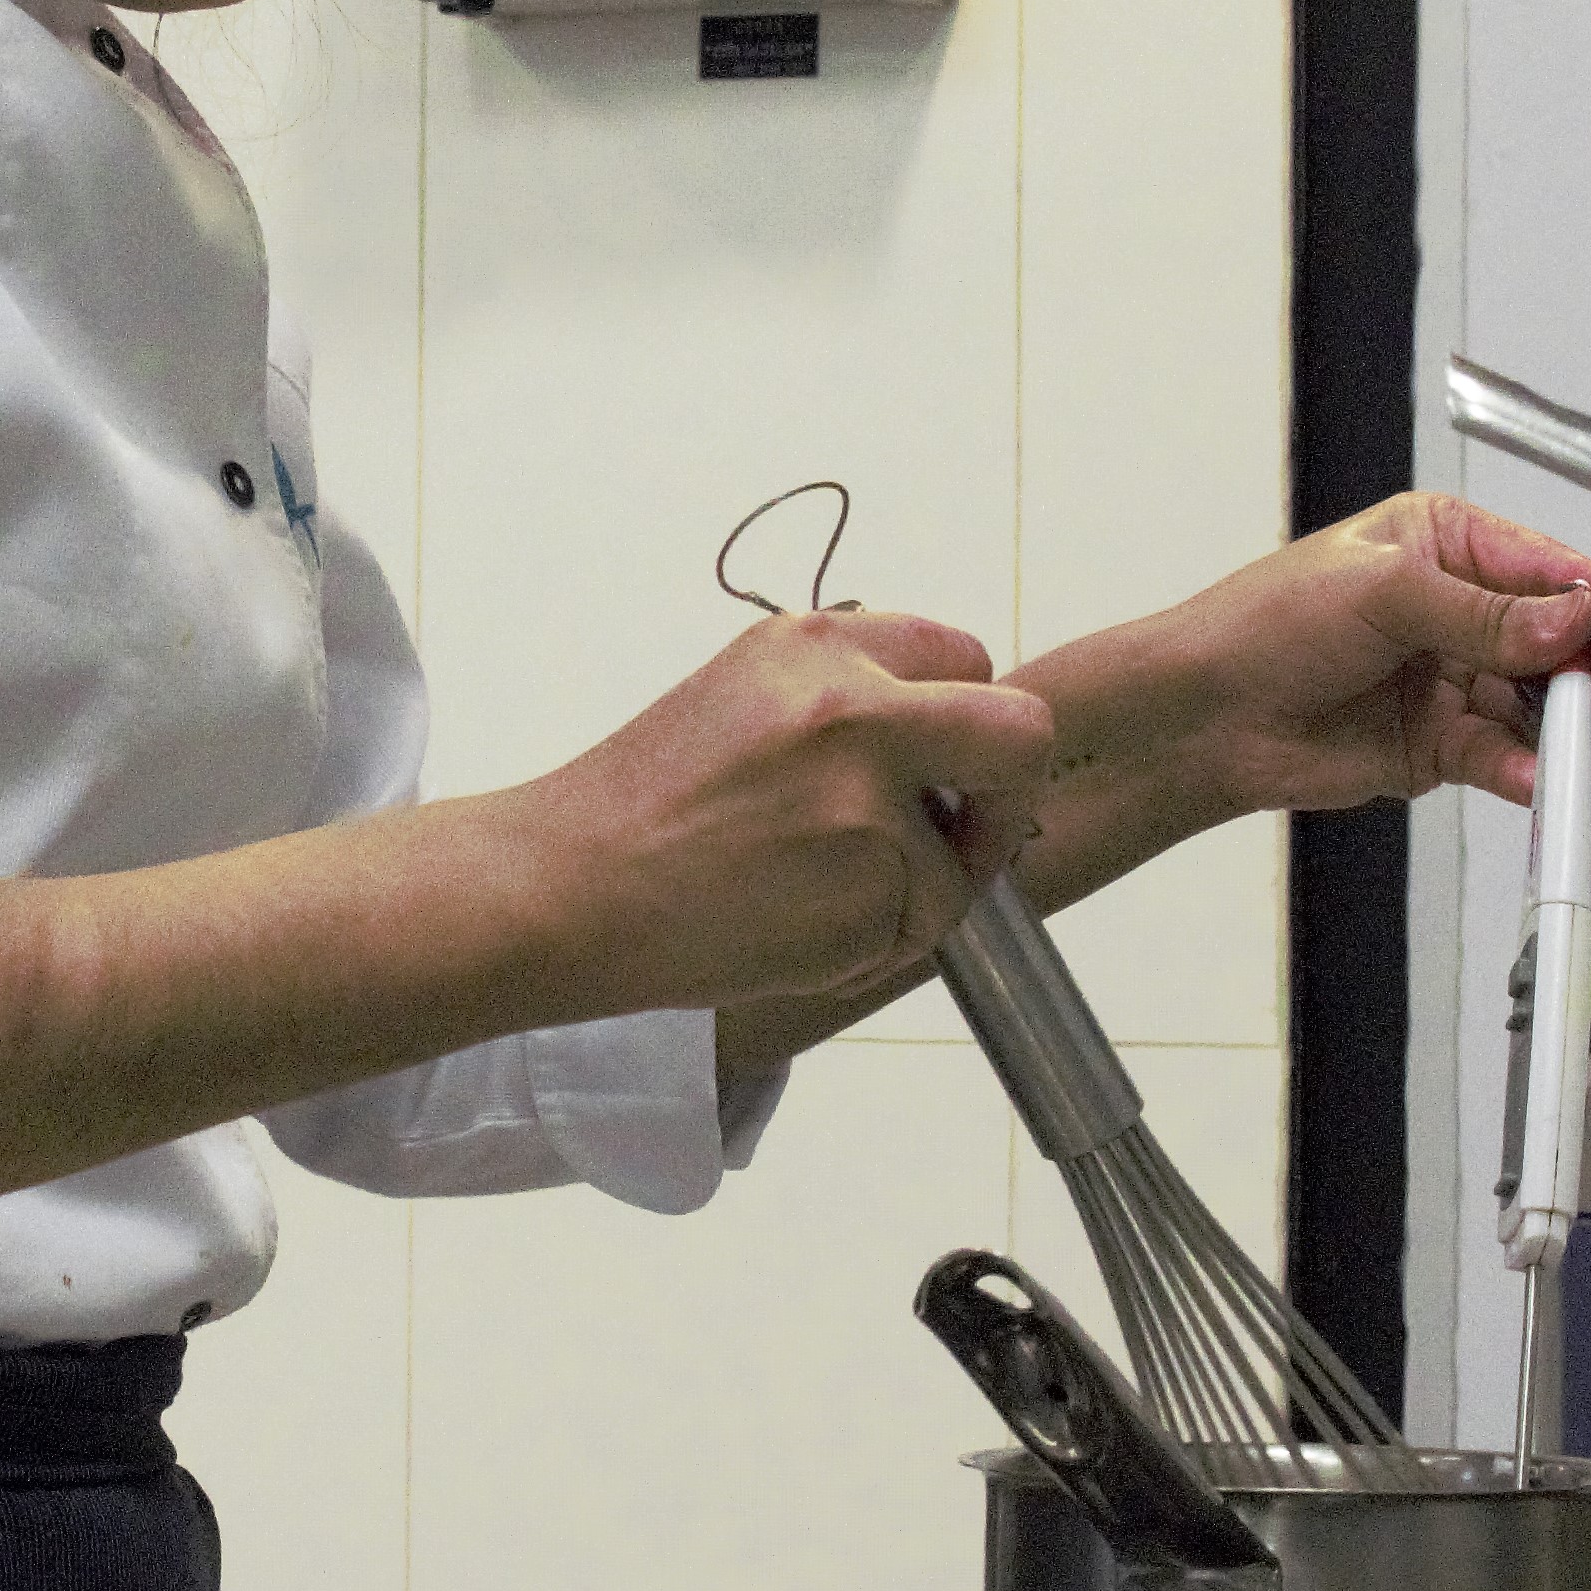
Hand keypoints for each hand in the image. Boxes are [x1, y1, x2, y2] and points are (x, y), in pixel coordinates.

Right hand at [497, 609, 1053, 1028]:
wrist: (566, 889)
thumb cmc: (642, 805)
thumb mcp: (743, 695)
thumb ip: (847, 694)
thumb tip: (942, 732)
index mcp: (820, 645)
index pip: (966, 656)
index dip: (966, 720)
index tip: (943, 762)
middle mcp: (858, 709)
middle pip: (1023, 736)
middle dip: (1007, 792)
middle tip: (967, 831)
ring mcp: (870, 806)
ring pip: (958, 864)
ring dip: (906, 894)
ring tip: (800, 896)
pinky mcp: (872, 896)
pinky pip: (915, 930)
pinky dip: (866, 945)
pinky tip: (785, 928)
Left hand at [998, 498, 1590, 909]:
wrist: (1205, 715)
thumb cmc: (1266, 624)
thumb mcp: (1380, 594)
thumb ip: (1481, 615)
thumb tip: (1569, 623)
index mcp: (1450, 543)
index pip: (1551, 568)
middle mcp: (1462, 609)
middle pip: (1560, 644)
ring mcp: (1454, 679)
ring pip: (1540, 707)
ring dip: (1571, 733)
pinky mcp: (1440, 745)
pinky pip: (1503, 757)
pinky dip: (1528, 771)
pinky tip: (1541, 780)